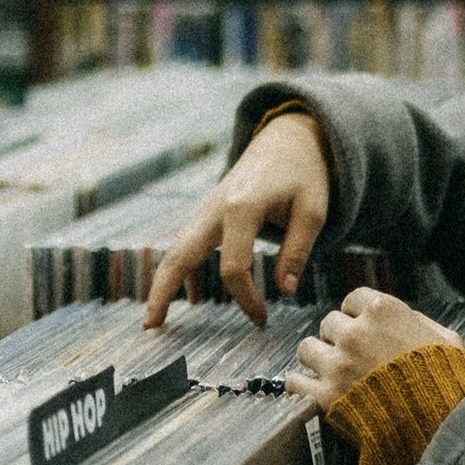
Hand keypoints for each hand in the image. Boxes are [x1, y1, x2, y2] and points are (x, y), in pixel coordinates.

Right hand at [142, 111, 332, 328]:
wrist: (288, 139)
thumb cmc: (304, 175)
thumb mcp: (313, 210)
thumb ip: (297, 251)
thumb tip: (283, 291)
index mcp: (242, 207)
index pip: (233, 267)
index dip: (246, 299)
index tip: (262, 319)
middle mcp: (214, 208)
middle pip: (180, 255)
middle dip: (163, 291)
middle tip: (150, 326)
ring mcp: (206, 209)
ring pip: (175, 249)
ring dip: (161, 282)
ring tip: (152, 318)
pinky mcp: (206, 212)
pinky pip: (184, 243)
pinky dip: (175, 268)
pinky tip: (179, 294)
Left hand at [295, 289, 455, 404]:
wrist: (443, 427)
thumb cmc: (450, 384)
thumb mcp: (449, 340)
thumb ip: (421, 323)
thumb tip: (407, 319)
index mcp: (384, 311)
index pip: (353, 299)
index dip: (358, 315)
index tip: (363, 327)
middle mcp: (356, 333)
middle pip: (329, 323)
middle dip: (339, 337)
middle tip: (350, 355)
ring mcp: (339, 364)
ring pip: (306, 348)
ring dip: (317, 358)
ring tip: (329, 371)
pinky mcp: (326, 395)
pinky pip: (295, 382)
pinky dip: (301, 386)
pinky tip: (312, 390)